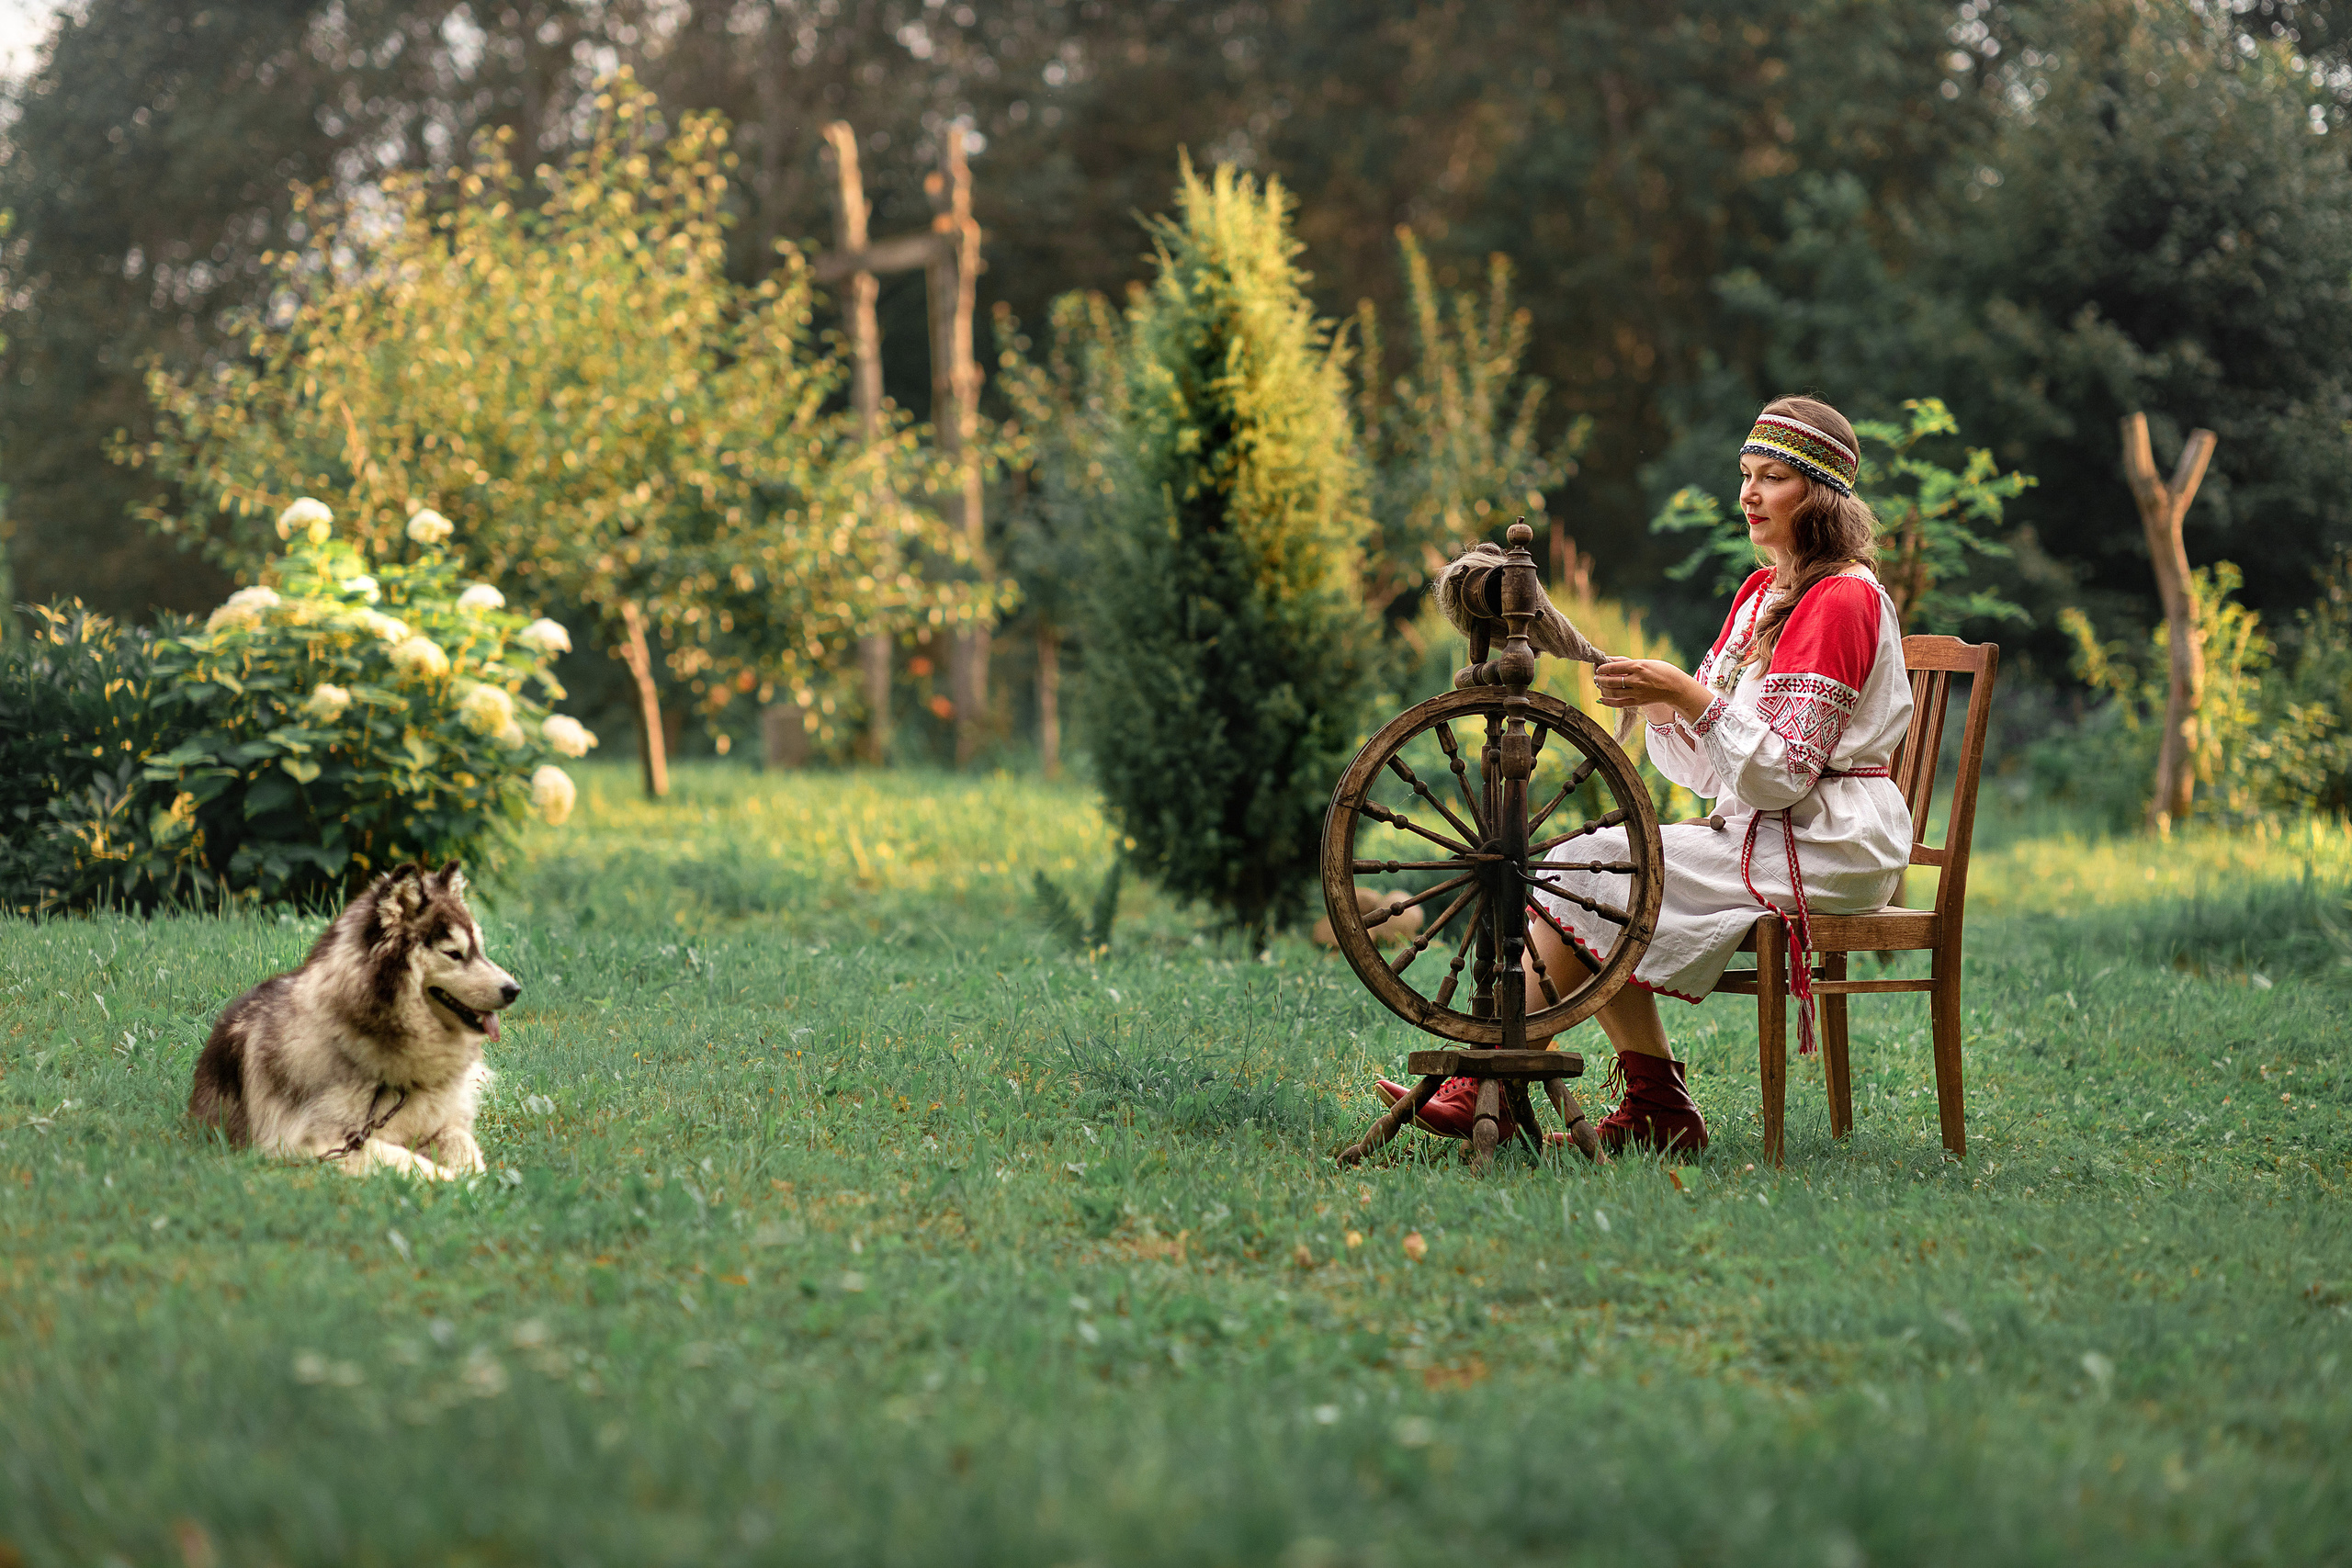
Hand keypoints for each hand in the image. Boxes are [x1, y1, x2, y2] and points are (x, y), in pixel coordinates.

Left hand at [1593, 658, 1711, 722]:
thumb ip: (1625, 662)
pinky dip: (1608, 701)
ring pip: (1612, 693)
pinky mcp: (1638, 702)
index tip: (1598, 668)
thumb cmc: (1661, 670)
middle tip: (1596, 677)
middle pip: (1610, 681)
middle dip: (1599, 679)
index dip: (1601, 668)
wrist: (1676, 687)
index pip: (1613, 667)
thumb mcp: (1645, 661)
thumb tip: (1608, 660)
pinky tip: (1602, 698)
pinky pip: (1619, 704)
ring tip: (1600, 686)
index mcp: (1638, 666)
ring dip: (1602, 689)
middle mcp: (1636, 680)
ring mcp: (1637, 692)